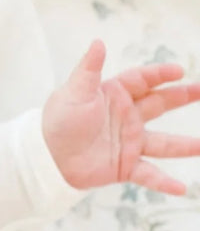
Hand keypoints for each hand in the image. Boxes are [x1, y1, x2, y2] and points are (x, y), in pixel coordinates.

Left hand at [42, 41, 199, 194]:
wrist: (44, 157)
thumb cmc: (57, 122)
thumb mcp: (73, 93)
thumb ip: (89, 69)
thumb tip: (98, 42)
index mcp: (113, 96)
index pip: (142, 80)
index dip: (160, 74)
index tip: (178, 71)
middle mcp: (125, 118)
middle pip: (161, 104)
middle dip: (184, 96)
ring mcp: (127, 143)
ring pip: (164, 143)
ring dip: (186, 145)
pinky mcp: (124, 166)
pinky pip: (150, 175)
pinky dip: (165, 182)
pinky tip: (182, 188)